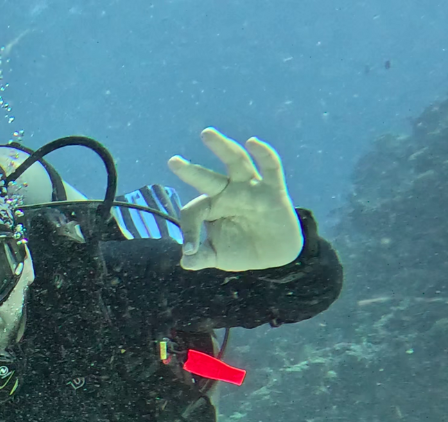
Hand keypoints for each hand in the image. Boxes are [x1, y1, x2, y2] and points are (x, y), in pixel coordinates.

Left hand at [167, 128, 303, 270]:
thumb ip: (201, 257)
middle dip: (190, 171)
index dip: (189, 232)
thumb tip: (185, 261)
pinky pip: (270, 167)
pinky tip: (252, 142)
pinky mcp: (274, 190)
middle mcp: (228, 192)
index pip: (193, 212)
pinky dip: (264, 153)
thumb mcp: (218, 256)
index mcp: (211, 206)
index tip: (191, 251)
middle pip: (207, 178)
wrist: (275, 255)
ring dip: (222, 148)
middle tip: (172, 162)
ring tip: (206, 134)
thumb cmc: (241, 249)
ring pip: (235, 162)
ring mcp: (250, 188)